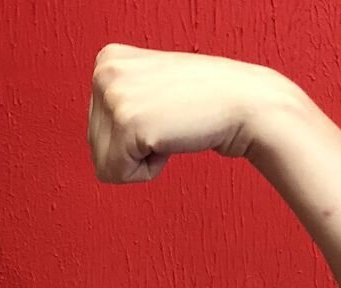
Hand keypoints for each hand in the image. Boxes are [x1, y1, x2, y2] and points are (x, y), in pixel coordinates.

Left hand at [87, 43, 272, 183]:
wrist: (246, 104)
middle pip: (95, 145)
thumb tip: (96, 131)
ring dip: (141, 159)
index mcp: (108, 59)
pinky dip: (148, 170)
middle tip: (169, 122)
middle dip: (133, 148)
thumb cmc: (205, 100)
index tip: (163, 112)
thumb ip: (121, 97)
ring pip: (103, 162)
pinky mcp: (127, 123)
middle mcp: (105, 72)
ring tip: (170, 129)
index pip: (96, 125)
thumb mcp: (150, 84)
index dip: (132, 132)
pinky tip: (171, 140)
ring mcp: (115, 96)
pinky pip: (117, 174)